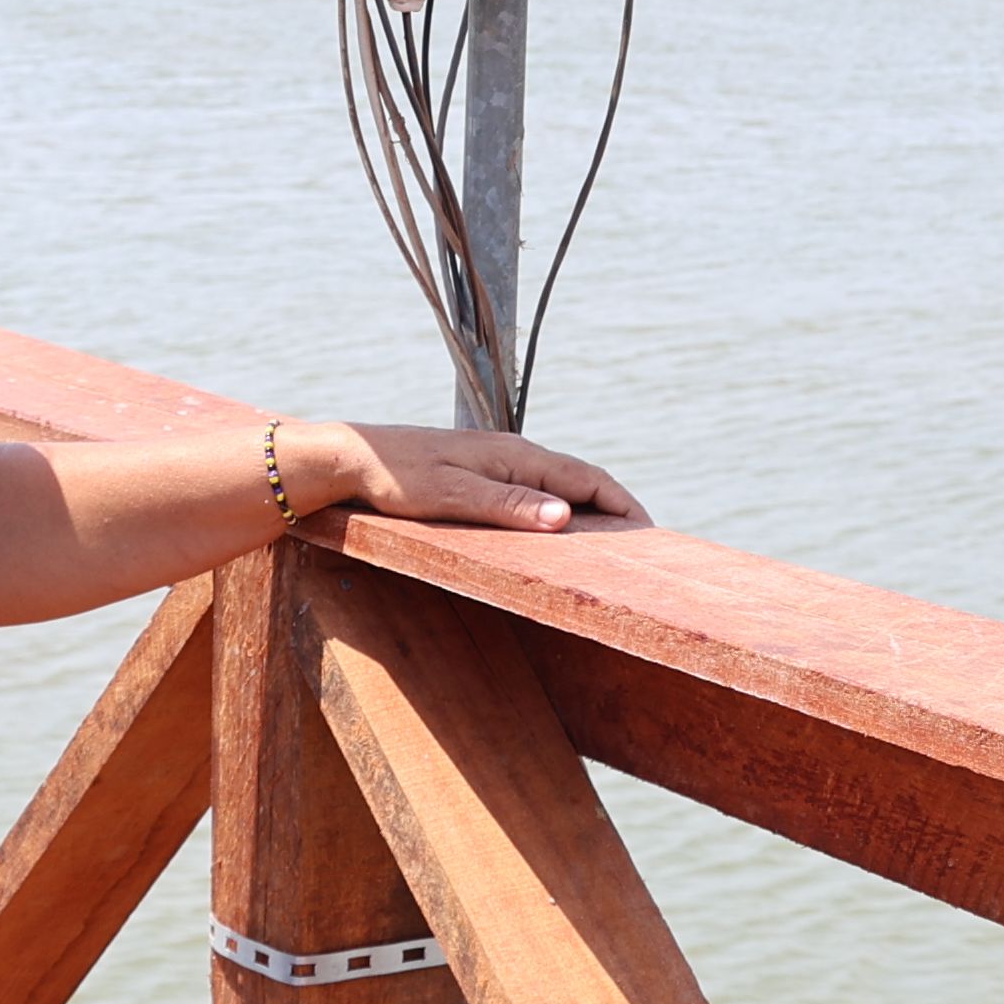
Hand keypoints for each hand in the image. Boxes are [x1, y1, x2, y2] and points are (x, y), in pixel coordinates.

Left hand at [295, 420, 646, 533]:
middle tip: (643, 548)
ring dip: (588, 512)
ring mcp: (498, 464)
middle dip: (615, 510)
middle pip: (580, 481)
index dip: (624, 506)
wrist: (351, 458)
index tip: (652, 535)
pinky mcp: (481, 475)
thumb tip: (566, 516)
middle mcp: (514, 455)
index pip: (588, 479)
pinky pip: (534, 493)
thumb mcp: (452, 495)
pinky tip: (556, 535)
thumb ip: (508, 505)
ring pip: (558, 487)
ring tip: (609, 546)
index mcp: (517, 456)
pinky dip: (558, 512)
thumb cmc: (397, 477)